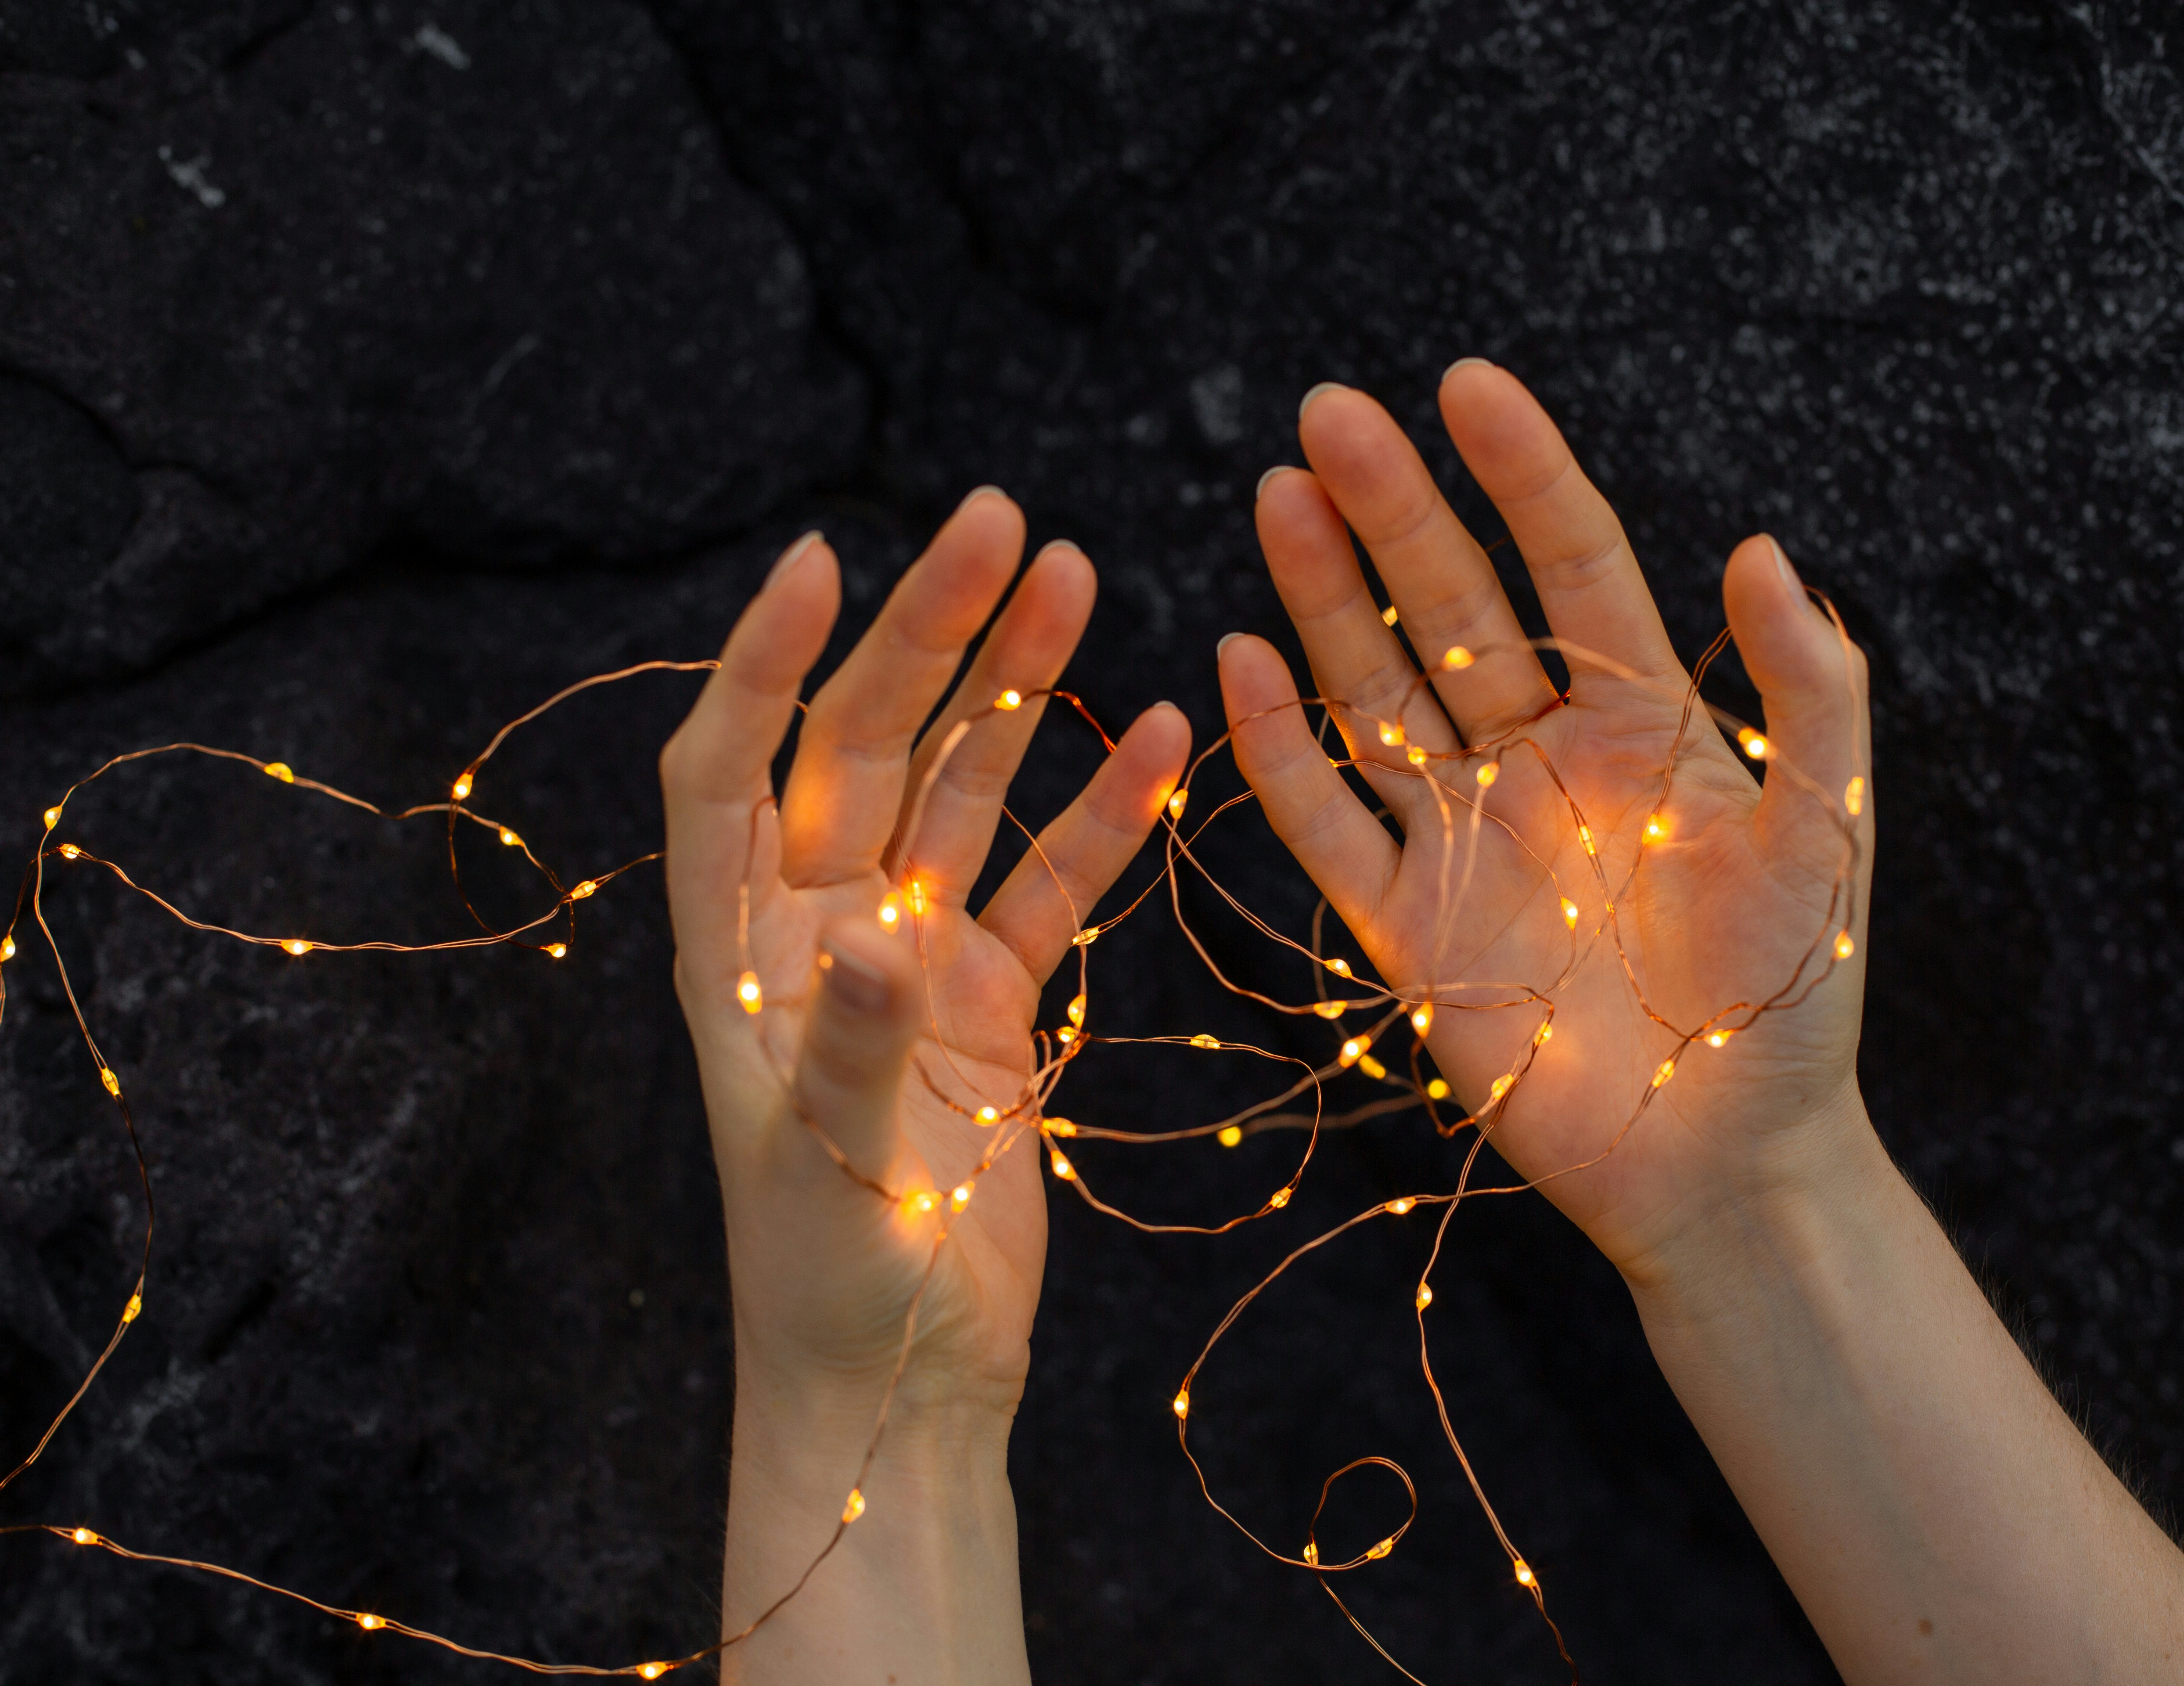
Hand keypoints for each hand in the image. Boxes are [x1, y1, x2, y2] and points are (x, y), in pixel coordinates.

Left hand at [660, 494, 1189, 1423]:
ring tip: (1077, 579)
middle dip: (928, 636)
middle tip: (1001, 527)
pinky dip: (1098, 813)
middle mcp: (817, 931)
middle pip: (866, 748)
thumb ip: (850, 1046)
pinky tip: (1157, 737)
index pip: (728, 770)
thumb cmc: (833, 1292)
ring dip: (1017, 690)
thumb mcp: (832, 1176)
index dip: (763, 661)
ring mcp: (909, 956)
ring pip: (964, 790)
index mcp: (739, 956)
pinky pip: (1047, 882)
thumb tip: (876, 934)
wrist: (908, 1383)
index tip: (823, 557)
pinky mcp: (987, 1000)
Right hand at [1216, 363, 1869, 1280]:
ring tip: (1279, 495)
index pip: (1569, 563)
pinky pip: (1324, 821)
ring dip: (1322, 597)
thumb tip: (1764, 547)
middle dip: (1392, 510)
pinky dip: (1278, 748)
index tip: (1463, 384)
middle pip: (1451, 608)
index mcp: (1639, 723)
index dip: (1518, 472)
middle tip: (1328, 414)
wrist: (1726, 1159)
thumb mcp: (1830, 837)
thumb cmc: (1793, 1001)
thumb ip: (1812, 695)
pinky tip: (1239, 660)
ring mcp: (1465, 837)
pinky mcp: (1405, 925)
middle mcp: (1539, 760)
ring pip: (1375, 691)